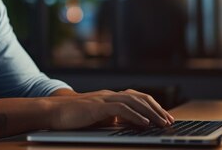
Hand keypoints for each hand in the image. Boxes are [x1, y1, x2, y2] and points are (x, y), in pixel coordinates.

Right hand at [44, 89, 174, 129]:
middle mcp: (109, 95)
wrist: (51, 112)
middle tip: (170, 120)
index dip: (153, 107)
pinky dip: (135, 116)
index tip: (165, 118)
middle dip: (157, 109)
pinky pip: (121, 109)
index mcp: (110, 98)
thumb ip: (111, 119)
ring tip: (162, 123)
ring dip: (151, 113)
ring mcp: (103, 99)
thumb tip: (128, 126)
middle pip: (140, 98)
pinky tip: (145, 123)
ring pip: (134, 102)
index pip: (137, 98)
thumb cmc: (72, 118)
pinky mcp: (97, 107)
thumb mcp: (96, 119)